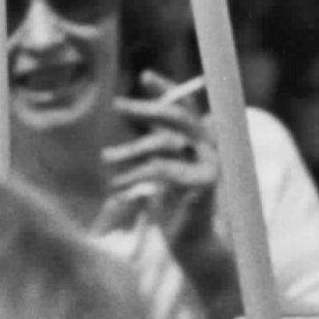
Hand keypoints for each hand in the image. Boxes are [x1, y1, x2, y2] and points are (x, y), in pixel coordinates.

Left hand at [102, 72, 220, 260]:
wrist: (192, 242)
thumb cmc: (173, 206)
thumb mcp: (160, 169)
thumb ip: (156, 144)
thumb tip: (133, 112)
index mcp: (200, 142)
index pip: (186, 106)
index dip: (167, 89)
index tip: (144, 76)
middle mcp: (210, 147)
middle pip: (178, 116)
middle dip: (145, 107)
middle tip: (115, 104)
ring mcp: (211, 163)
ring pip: (164, 143)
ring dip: (130, 150)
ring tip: (106, 160)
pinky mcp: (205, 182)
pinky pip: (163, 168)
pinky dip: (136, 175)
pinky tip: (119, 186)